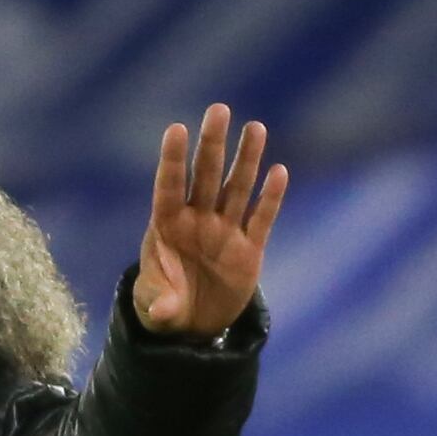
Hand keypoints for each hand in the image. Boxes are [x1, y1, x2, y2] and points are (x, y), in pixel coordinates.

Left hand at [134, 103, 287, 338]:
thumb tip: (162, 314)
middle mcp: (197, 222)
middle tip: (218, 109)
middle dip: (212, 145)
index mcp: (168, 228)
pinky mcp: (249, 249)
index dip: (172, 160)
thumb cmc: (166, 307)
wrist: (193, 325)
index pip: (169, 188)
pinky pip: (261, 219)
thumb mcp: (158, 311)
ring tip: (254, 128)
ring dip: (246, 160)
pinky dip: (269, 198)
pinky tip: (278, 172)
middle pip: (206, 177)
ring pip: (237, 189)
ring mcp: (224, 232)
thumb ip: (160, 306)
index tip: (176, 128)